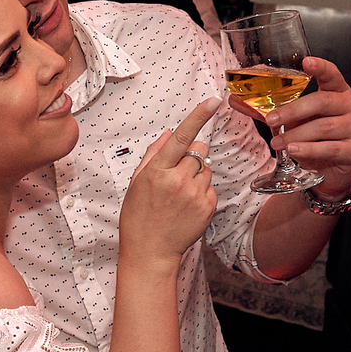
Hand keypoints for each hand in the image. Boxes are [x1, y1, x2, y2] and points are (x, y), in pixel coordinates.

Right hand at [120, 98, 220, 260]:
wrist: (150, 251)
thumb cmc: (138, 216)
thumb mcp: (137, 182)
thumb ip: (154, 154)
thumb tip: (170, 133)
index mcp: (158, 171)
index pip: (182, 138)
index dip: (198, 116)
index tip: (213, 100)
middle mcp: (178, 180)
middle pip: (199, 150)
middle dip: (192, 155)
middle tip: (176, 174)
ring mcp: (195, 195)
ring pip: (207, 168)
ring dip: (197, 175)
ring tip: (179, 195)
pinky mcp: (208, 207)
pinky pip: (211, 187)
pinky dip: (202, 191)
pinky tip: (187, 205)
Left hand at [261, 57, 350, 200]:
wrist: (332, 168)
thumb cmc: (313, 137)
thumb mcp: (291, 120)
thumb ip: (266, 109)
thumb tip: (234, 99)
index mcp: (336, 93)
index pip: (332, 75)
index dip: (321, 67)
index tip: (307, 62)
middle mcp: (349, 106)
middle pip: (322, 102)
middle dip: (293, 111)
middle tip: (271, 121)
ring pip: (324, 127)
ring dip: (296, 135)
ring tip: (277, 143)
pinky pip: (331, 148)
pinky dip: (309, 150)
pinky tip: (295, 151)